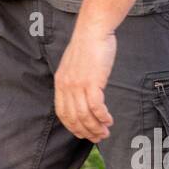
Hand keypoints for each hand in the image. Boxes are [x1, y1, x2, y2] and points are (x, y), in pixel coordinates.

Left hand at [54, 23, 116, 141]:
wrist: (93, 30)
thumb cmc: (88, 46)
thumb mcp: (74, 66)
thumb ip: (75, 81)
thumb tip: (82, 94)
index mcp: (60, 84)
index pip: (62, 113)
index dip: (72, 127)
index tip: (82, 134)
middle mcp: (66, 87)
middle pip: (74, 118)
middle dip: (86, 132)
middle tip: (98, 138)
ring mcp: (78, 85)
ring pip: (85, 115)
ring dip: (96, 127)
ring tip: (105, 133)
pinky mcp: (92, 82)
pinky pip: (96, 106)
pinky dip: (102, 116)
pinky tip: (109, 120)